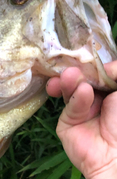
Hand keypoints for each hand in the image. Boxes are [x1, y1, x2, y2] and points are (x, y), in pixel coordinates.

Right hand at [46, 62, 116, 178]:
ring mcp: (78, 111)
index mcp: (108, 91)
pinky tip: (82, 92)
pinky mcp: (66, 123)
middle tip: (73, 64)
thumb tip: (103, 67)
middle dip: (76, 70)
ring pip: (70, 90)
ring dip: (70, 81)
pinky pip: (70, 106)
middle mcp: (93, 99)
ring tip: (70, 75)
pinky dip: (76, 98)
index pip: (94, 72)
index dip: (89, 63)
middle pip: (78, 78)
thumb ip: (116, 71)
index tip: (84, 54)